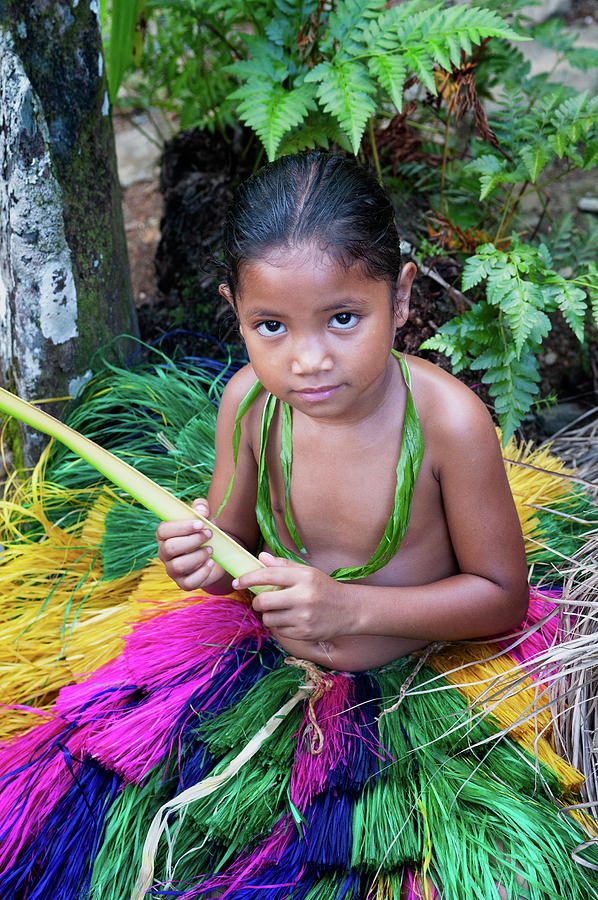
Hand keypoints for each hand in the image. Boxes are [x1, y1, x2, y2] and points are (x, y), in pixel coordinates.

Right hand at [156, 498, 223, 590]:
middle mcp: (164, 553)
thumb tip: (201, 509)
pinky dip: (202, 573)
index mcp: (165, 535)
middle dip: (192, 540)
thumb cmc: (204, 531)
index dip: (181, 527)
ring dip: (198, 556)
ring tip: (211, 549)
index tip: (200, 523)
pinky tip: (211, 563)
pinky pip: (188, 583)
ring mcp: (172, 570)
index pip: (163, 531)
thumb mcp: (204, 517)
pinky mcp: (183, 583)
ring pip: (177, 566)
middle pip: (169, 548)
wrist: (216, 553)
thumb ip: (201, 508)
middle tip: (209, 534)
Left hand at [232, 552, 353, 642]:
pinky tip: (291, 620)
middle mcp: (303, 597)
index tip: (238, 581)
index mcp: (304, 577)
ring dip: (268, 615)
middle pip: (263, 601)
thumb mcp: (308, 572)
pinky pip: (279, 631)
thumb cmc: (325, 588)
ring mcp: (304, 617)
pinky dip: (280, 626)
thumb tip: (260, 557)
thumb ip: (283, 565)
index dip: (249, 578)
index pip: (269, 575)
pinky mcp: (304, 633)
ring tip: (280, 610)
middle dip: (257, 601)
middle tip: (261, 600)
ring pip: (269, 618)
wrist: (350, 610)